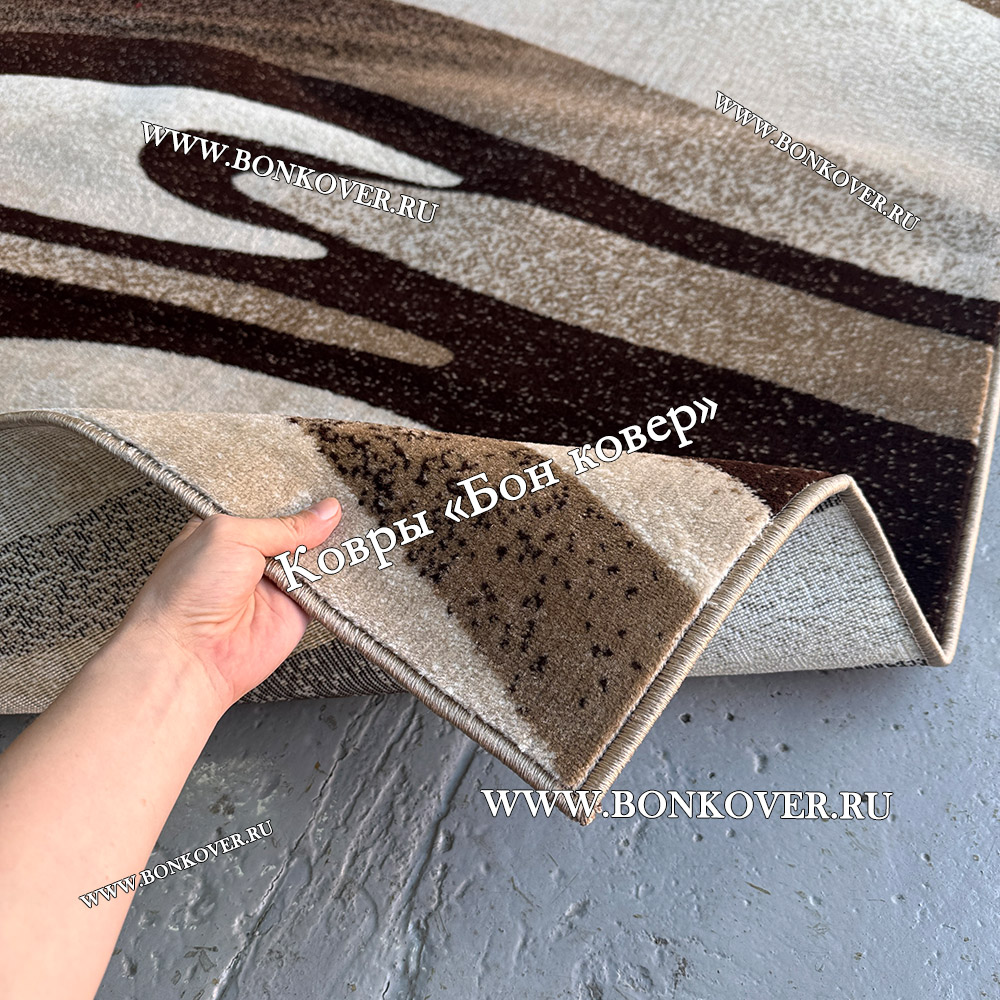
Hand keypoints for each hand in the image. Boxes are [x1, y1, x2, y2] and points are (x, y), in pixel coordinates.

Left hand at [119, 498, 341, 713]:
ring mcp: (275, 586)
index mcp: (230, 533)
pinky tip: (353, 562)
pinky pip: (326, 592)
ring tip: (354, 533)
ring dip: (333, 550)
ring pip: (316, 561)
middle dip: (320, 524)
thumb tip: (324, 512)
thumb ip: (283, 525)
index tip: (325, 491)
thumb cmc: (186, 593)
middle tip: (342, 511)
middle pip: (300, 533)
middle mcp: (253, 559)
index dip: (298, 500)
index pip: (273, 508)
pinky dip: (339, 580)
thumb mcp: (232, 536)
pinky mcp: (295, 613)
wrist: (188, 655)